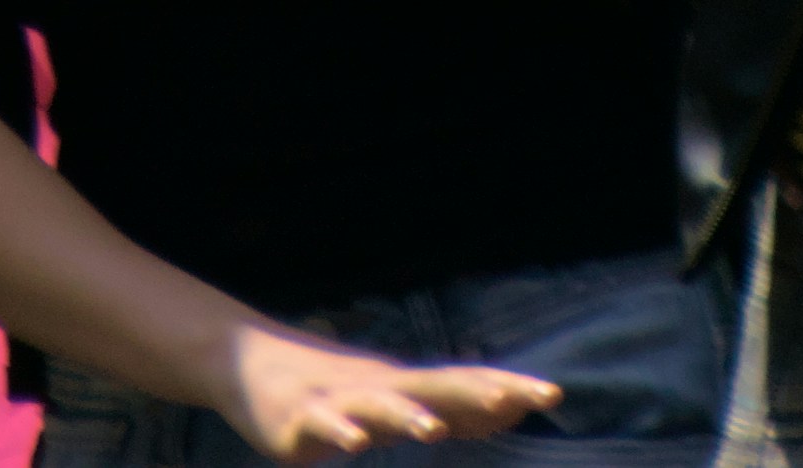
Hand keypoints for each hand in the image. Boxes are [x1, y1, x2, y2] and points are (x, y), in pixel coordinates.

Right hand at [217, 321, 558, 452]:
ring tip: (435, 430)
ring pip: (378, 406)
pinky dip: (337, 432)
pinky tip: (351, 443)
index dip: (506, 388)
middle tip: (517, 398)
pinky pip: (320, 426)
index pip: (464, 382)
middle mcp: (378, 385)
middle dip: (475, 393)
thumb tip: (506, 409)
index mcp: (404, 384)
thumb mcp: (393, 398)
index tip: (554, 394)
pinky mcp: (298, 419)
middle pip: (433, 386)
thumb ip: (446, 406)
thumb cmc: (334, 385)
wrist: (248, 359)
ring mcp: (338, 400)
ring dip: (407, 416)